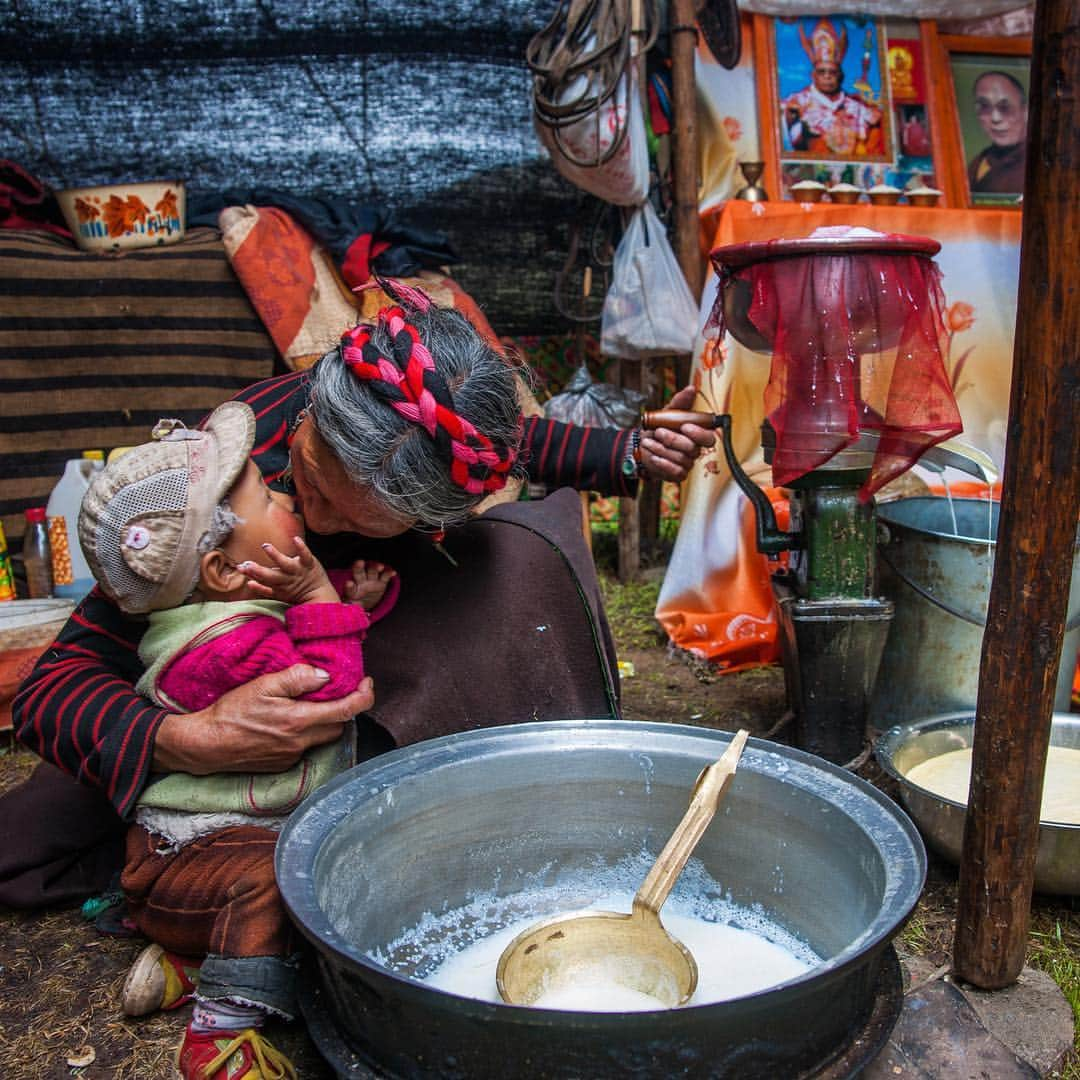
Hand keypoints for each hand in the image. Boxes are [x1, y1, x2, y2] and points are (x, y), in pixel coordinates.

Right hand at [153, 666, 374, 773]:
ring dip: (324, 723)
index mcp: (300, 721)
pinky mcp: (282, 765)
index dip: (365, 696)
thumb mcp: (263, 685)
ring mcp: (292, 756)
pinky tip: (288, 723)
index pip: (348, 710)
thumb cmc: (232, 712)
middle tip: (333, 693)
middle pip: (339, 726)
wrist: (205, 744)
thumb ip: (297, 678)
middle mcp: (301, 742)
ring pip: (323, 739)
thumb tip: (325, 675)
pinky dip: (305, 735)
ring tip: (309, 706)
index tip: (367, 683)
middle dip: (343, 710)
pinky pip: (305, 748)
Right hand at [238, 536, 338, 605]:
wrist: (319, 594)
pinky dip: (301, 548)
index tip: (240, 567)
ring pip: (285, 564)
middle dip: (258, 571)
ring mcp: (298, 570)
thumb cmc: (295, 592)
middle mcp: (287, 579)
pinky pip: (305, 555)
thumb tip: (248, 582)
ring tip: (266, 547)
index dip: (251, 574)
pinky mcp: (309, 564)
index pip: (262, 579)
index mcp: (278, 586)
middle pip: (271, 576)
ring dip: (275, 556)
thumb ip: (262, 588)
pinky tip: (295, 539)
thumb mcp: (278, 594)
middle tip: (247, 564)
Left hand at [343, 560, 395, 610]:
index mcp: (351, 591)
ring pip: (372, 572)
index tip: (349, 583)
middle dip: (359, 567)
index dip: (349, 586)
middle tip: (360, 562)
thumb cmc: (356, 606)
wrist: (366, 604)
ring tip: (380, 567)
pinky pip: (385, 576)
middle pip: (358, 573)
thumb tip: (348, 616)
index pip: (349, 588)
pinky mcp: (381, 582)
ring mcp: (371, 581)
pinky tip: (393, 572)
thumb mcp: (351, 609)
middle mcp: (360, 582)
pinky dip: (388, 573)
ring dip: (375, 568)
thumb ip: (349, 610)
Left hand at [638, 386, 716, 482]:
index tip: (684, 426)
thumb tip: (691, 388)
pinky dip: (662, 463)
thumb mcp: (667, 413)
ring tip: (648, 442)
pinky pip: (675, 471)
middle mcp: (695, 450)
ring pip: (680, 459)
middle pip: (692, 448)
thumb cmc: (657, 428)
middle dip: (673, 439)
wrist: (640, 445)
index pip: (709, 438)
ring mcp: (687, 463)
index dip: (699, 433)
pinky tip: (653, 457)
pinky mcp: (678, 474)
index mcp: (696, 435)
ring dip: (661, 449)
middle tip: (659, 432)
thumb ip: (680, 402)